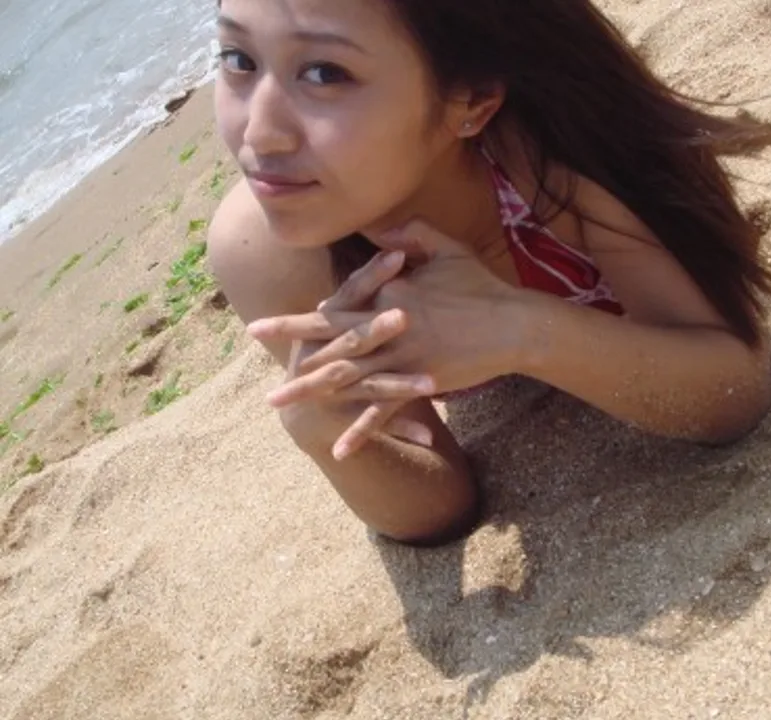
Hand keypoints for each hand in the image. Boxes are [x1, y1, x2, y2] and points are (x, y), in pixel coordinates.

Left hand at [255, 220, 525, 456]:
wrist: (515, 324)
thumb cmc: (482, 284)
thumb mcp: (447, 247)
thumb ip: (410, 232)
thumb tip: (379, 225)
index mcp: (389, 293)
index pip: (337, 304)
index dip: (302, 316)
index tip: (267, 324)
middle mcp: (386, 326)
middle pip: (328, 339)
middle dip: (287, 346)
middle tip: (253, 346)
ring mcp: (401, 357)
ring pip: (344, 377)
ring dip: (308, 391)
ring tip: (275, 401)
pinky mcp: (419, 383)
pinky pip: (384, 411)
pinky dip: (361, 431)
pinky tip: (338, 450)